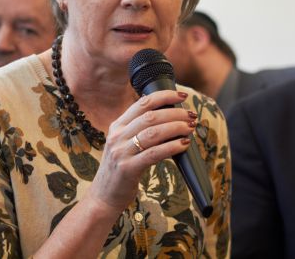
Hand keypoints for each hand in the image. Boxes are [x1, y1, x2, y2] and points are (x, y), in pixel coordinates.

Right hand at [85, 90, 196, 213]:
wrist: (103, 197)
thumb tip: (167, 117)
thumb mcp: (123, 145)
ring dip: (176, 127)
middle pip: (151, 116)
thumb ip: (138, 131)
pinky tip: (184, 144)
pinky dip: (172, 147)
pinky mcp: (128, 168)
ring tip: (190, 128)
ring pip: (154, 132)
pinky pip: (154, 153)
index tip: (181, 96)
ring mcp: (121, 152)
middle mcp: (117, 136)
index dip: (164, 96)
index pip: (142, 103)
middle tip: (191, 116)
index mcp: (117, 126)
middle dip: (175, 113)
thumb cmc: (119, 171)